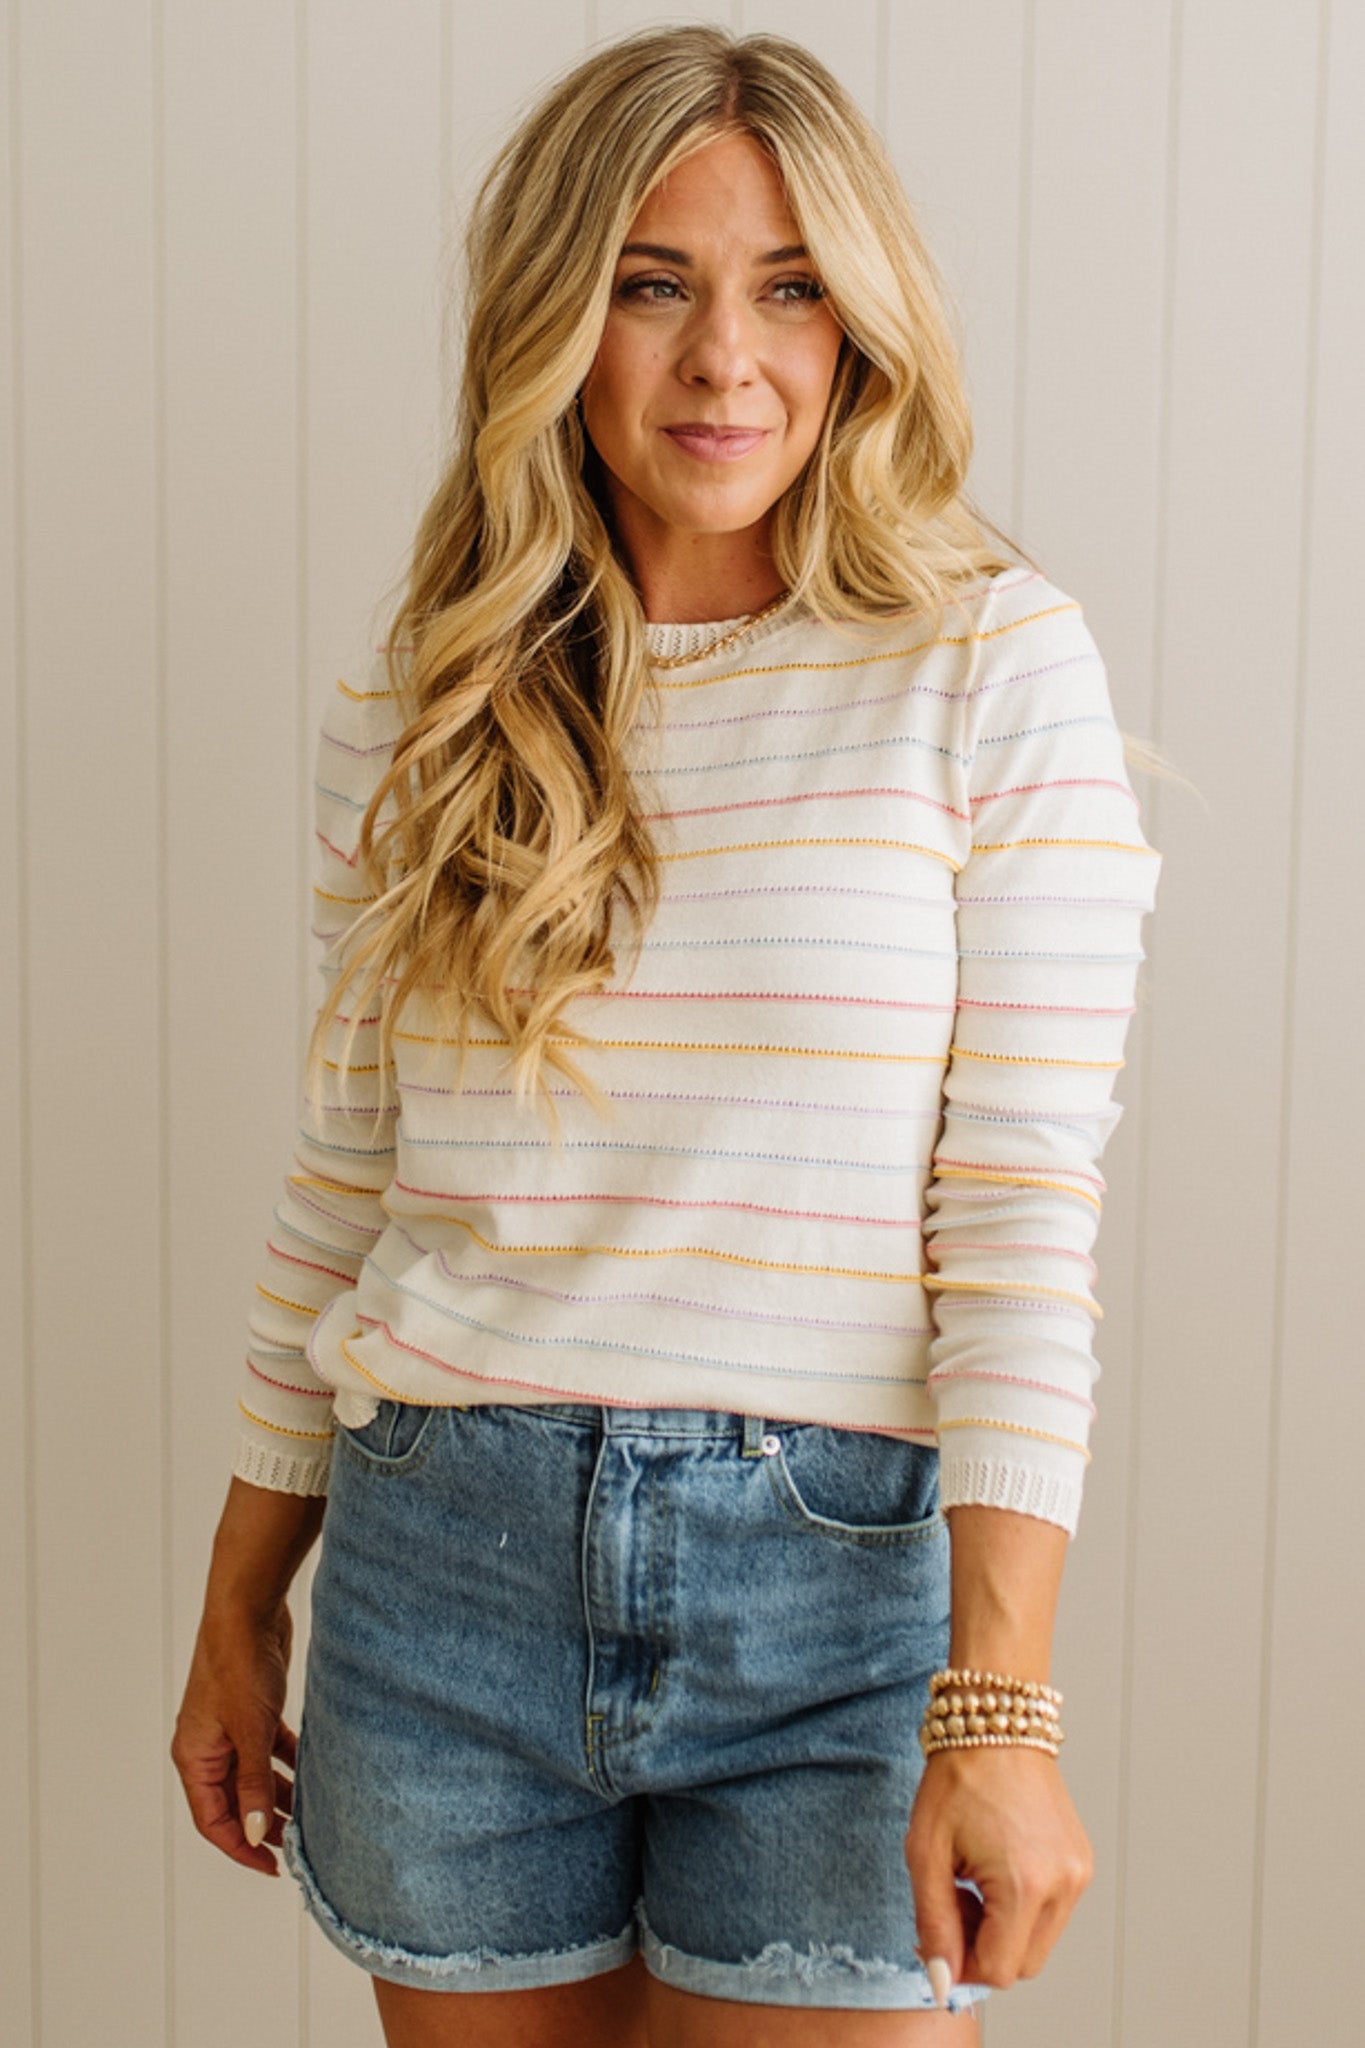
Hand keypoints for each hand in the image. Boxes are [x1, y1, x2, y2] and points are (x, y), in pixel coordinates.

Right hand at [171, 1599, 297, 1876]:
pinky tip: (314, 1773)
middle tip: (298, 1846)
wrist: (248, 1608)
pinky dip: (287, 1763)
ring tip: (312, 1816)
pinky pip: (268, 1750)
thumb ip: (255, 1785)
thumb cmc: (239, 1665)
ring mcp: (230, 1728)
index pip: (213, 1821)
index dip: (242, 1847)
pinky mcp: (253, 1710)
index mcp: (194, 1757)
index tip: (273, 1867)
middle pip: (234, 1802)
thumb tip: (257, 1834)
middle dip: (264, 1825)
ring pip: (255, 1776)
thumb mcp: (250, 1732)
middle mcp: (208, 1747)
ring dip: (281, 1795)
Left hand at [904, 1745, 1092, 1998]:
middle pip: (1023, 1965)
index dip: (960, 1966)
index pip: (999, 1970)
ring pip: (1038, 1942)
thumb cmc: (957, 1779)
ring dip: (1001, 1931)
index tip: (934, 1937)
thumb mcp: (926, 1853)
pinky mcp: (1081, 1862)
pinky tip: (996, 1870)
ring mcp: (1078, 1873)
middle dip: (981, 1949)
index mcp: (1025, 1884)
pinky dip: (1021, 1910)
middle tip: (951, 1904)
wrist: (995, 1724)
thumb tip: (942, 1983)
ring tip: (972, 1882)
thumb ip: (934, 1925)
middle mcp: (1063, 1884)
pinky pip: (1051, 1913)